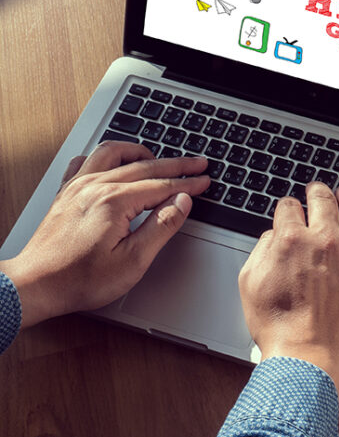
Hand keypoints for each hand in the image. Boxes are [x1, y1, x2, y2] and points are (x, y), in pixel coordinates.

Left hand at [0, 142, 209, 327]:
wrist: (35, 285)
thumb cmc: (80, 279)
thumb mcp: (133, 261)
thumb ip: (161, 226)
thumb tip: (182, 202)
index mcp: (115, 202)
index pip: (162, 185)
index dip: (188, 183)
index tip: (205, 180)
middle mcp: (95, 186)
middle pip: (145, 165)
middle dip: (176, 164)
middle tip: (197, 163)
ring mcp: (77, 186)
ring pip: (113, 153)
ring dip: (140, 151)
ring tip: (158, 157)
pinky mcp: (66, 192)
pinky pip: (87, 160)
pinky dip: (106, 157)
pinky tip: (114, 165)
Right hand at [238, 183, 338, 390]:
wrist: (307, 355)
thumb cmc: (279, 327)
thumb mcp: (250, 284)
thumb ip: (261, 252)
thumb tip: (272, 236)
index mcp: (290, 240)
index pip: (289, 207)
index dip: (288, 207)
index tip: (290, 210)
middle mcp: (323, 239)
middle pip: (322, 199)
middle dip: (317, 192)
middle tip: (317, 191)